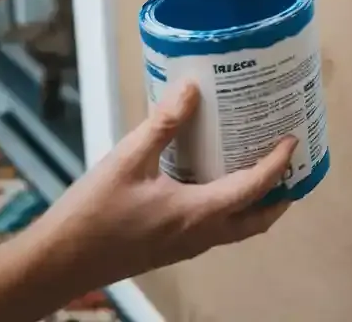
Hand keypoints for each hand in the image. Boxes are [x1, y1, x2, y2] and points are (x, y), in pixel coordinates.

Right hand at [31, 82, 296, 290]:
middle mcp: (200, 236)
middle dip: (280, 196)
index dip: (278, 164)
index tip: (293, 140)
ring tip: (260, 171)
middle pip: (256, 221)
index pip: (253, 188)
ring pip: (236, 229)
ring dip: (256, 204)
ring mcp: (186, 246)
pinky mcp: (170, 248)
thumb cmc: (92, 213)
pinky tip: (213, 183)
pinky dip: (230, 209)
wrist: (59, 261)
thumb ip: (163, 124)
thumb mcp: (127, 159)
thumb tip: (192, 89)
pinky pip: (214, 230)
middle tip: (291, 166)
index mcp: (197, 213)